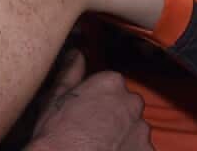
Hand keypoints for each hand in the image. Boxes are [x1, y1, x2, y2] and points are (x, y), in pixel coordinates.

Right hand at [27, 50, 151, 150]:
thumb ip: (70, 71)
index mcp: (111, 83)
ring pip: (135, 128)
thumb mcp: (55, 98)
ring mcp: (141, 130)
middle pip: (126, 105)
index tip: (87, 109)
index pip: (111, 84)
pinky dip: (130, 150)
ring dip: (123, 134)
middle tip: (92, 128)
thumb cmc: (58, 137)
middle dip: (114, 115)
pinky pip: (141, 148)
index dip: (97, 98)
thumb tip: (75, 55)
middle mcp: (131, 103)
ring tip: (100, 145)